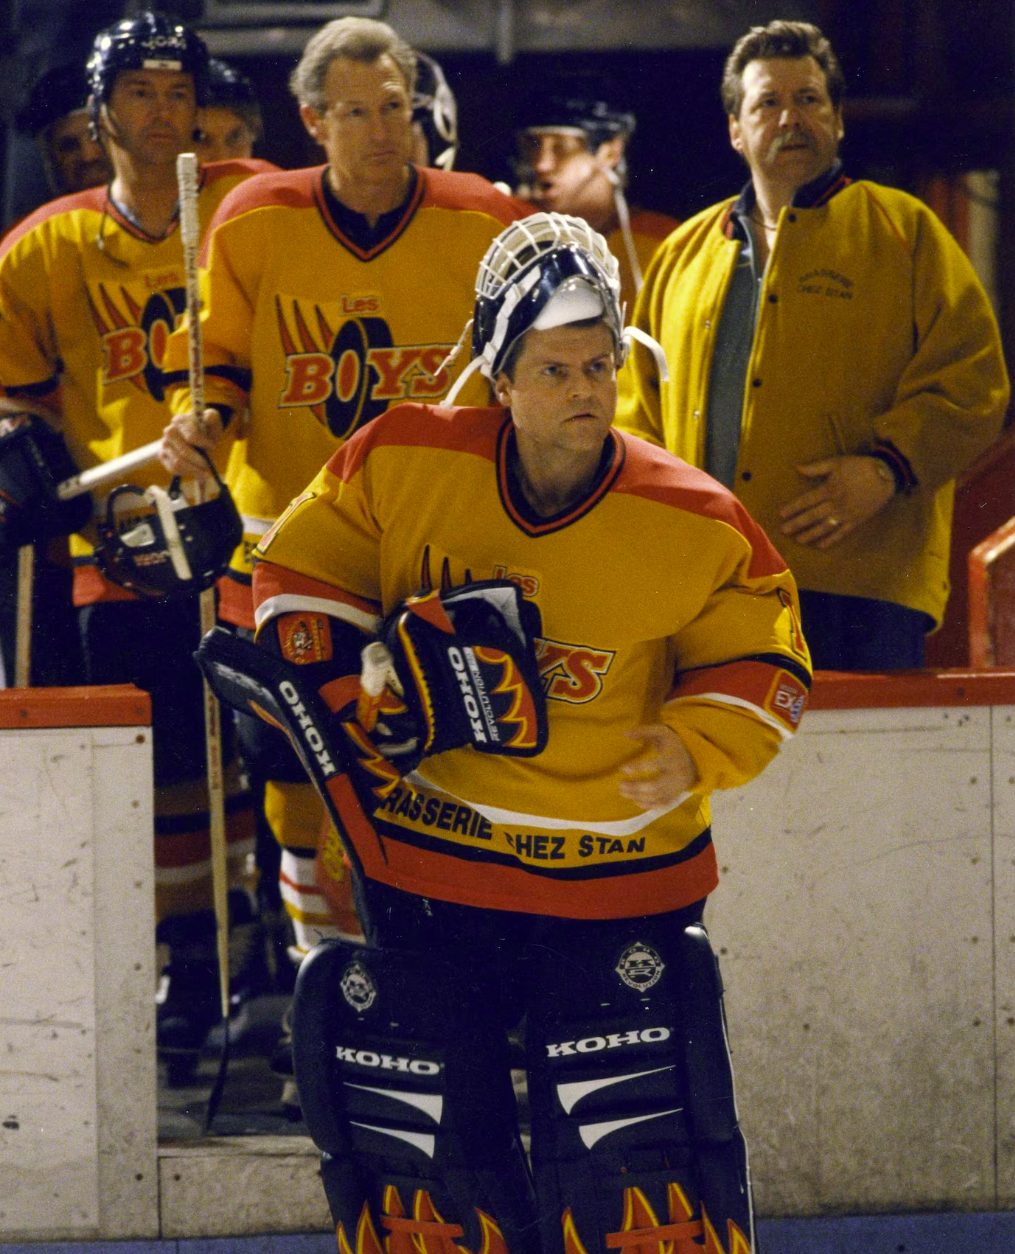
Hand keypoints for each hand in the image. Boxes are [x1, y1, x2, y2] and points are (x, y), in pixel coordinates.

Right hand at [158, 407, 224, 477]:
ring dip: (194, 470)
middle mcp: (169, 431)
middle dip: (199, 461)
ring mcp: (164, 444)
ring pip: (178, 462)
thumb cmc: (206, 430)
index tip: (213, 446)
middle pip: (183, 451)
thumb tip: (208, 417)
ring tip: (205, 472)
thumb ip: (212, 418)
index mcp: (180, 421)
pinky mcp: (162, 455)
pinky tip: (195, 471)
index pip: (191, 436)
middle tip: (209, 466)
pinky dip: (186, 472)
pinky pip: (173, 468)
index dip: (204, 444)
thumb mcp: (212, 422)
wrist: (197, 437)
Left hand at [619, 724, 697, 809]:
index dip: (636, 767)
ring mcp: (676, 788)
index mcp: (671, 758)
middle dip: (635, 787)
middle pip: (654, 786)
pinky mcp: (676, 796)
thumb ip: (644, 731)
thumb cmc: (675, 745)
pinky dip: (648, 805)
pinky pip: (662, 804)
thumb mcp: (662, 732)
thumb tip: (624, 733)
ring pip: (656, 797)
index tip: (622, 768)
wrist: (697, 760)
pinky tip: (635, 801)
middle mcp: (674, 775)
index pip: (653, 765)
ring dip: (637, 797)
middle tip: (620, 785)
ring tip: (623, 792)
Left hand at [779, 455, 895, 548]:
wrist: (886, 475)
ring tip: (799, 540)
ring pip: (825, 527)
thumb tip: (797, 468)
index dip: (793, 508)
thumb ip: (816, 467)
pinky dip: (831, 540)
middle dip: (797, 524)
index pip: (806, 501)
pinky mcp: (856, 521)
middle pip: (812, 516)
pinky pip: (841, 533)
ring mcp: (846, 515)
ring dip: (810, 534)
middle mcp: (835, 504)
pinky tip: (821, 546)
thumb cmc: (860, 467)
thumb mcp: (837, 462)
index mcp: (829, 490)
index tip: (781, 514)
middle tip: (784, 531)